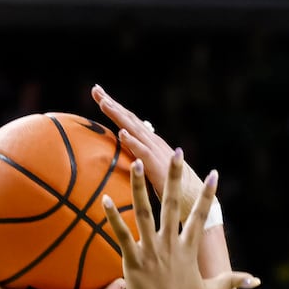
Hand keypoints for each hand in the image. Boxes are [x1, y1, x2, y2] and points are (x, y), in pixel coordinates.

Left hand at [93, 84, 206, 216]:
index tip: (97, 94)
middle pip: (129, 119)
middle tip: (96, 90)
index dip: (114, 106)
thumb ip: (143, 157)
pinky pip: (142, 152)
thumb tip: (131, 151)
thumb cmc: (172, 185)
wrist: (192, 198)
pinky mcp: (157, 165)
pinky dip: (132, 142)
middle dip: (112, 104)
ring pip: (134, 130)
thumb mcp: (153, 167)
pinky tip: (121, 133)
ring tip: (105, 103)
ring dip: (119, 116)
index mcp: (150, 142)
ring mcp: (155, 152)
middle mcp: (153, 142)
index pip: (129, 120)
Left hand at [100, 152, 254, 288]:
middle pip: (172, 204)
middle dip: (174, 177)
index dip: (207, 194)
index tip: (213, 173)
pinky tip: (105, 199)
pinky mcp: (133, 260)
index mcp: (189, 249)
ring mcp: (152, 251)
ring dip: (140, 186)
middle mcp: (171, 245)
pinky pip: (121, 234)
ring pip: (144, 212)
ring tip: (135, 162)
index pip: (200, 216)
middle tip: (176, 153)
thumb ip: (233, 281)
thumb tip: (256, 281)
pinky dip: (113, 217)